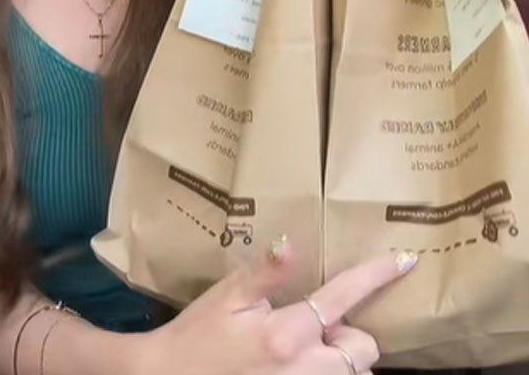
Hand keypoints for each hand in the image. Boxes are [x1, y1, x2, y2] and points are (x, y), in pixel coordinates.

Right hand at [140, 238, 417, 374]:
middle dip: (350, 335)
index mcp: (286, 332)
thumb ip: (264, 272)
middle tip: (318, 328)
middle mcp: (304, 369)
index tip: (405, 259)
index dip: (377, 275)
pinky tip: (300, 367)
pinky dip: (327, 374)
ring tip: (306, 353)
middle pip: (363, 347)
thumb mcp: (227, 296)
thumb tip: (291, 241)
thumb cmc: (198, 335)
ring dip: (341, 360)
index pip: (343, 295)